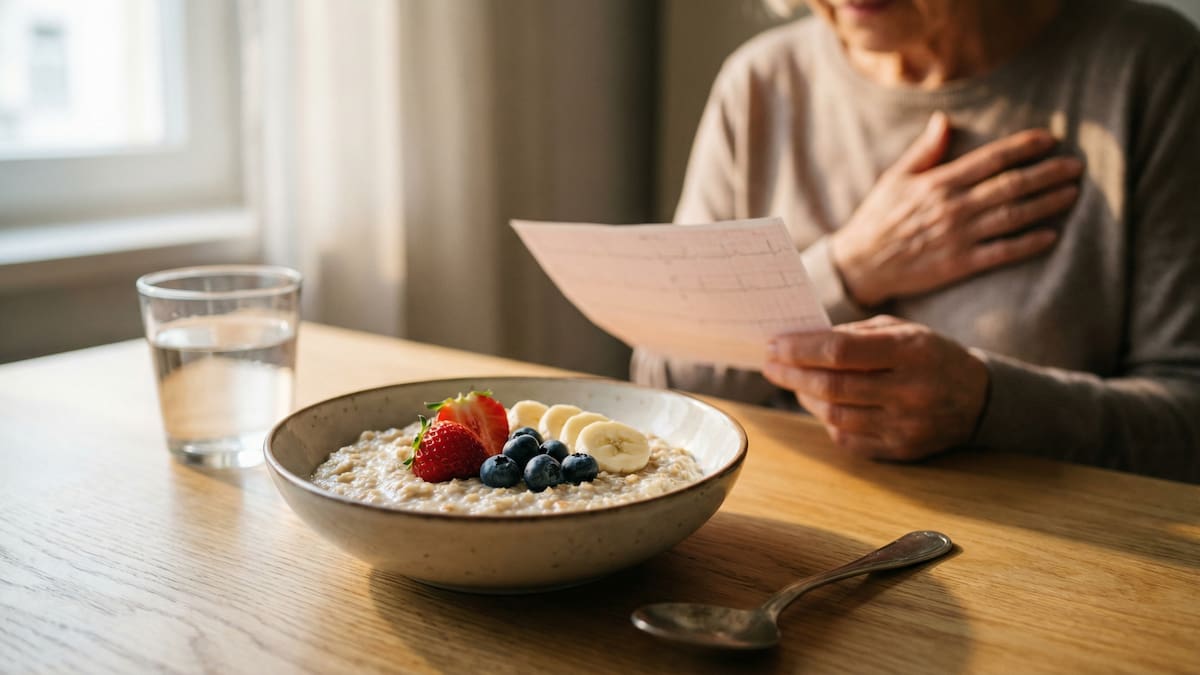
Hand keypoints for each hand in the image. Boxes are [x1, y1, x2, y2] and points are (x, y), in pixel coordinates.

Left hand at [763, 316, 987, 460]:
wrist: (978, 399)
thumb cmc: (929, 355)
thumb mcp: (901, 330)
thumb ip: (853, 333)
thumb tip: (800, 342)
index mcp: (910, 351)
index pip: (840, 351)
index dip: (800, 349)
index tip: (774, 345)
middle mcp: (909, 391)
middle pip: (832, 386)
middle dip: (792, 374)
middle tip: (771, 364)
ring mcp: (905, 425)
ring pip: (835, 415)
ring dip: (806, 397)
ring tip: (795, 381)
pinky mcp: (900, 450)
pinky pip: (847, 438)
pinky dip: (827, 419)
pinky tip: (822, 404)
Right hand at [831, 112, 1082, 306]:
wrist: (860, 264)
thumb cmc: (878, 218)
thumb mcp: (895, 177)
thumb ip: (925, 150)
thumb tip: (944, 120)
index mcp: (940, 182)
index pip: (991, 159)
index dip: (1024, 147)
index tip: (1050, 140)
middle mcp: (954, 207)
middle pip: (1011, 185)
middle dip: (1048, 173)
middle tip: (1076, 166)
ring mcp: (959, 236)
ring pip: (1013, 216)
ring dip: (1046, 204)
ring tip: (1072, 194)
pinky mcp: (960, 264)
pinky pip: (1002, 252)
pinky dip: (1029, 244)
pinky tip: (1051, 235)